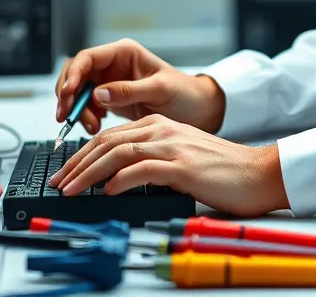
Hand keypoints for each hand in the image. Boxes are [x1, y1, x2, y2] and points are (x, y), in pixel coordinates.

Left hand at [49, 114, 288, 218]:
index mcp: (160, 125)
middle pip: (109, 141)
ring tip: (71, 189)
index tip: (66, 173)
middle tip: (58, 182)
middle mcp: (163, 130)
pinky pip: (143, 169)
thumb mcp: (179, 157)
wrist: (256, 172)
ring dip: (89, 172)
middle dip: (77, 163)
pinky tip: (108, 190)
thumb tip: (116, 179)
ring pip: (119, 152)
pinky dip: (120, 179)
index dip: (83, 155)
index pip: (111, 136)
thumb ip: (151, 160)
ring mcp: (173, 146)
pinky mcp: (183, 166)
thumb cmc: (220, 170)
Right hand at [54, 38, 225, 133]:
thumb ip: (129, 91)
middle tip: (65, 117)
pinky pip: (87, 106)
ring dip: (77, 109)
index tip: (67, 94)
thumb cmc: (184, 93)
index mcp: (124, 52)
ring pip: (79, 92)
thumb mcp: (159, 90)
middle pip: (77, 74)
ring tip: (91, 127)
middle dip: (68, 94)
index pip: (87, 58)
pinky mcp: (111, 100)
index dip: (73, 74)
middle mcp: (114, 65)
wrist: (197, 110)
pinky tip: (97, 127)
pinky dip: (86, 117)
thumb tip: (98, 93)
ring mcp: (110, 82)